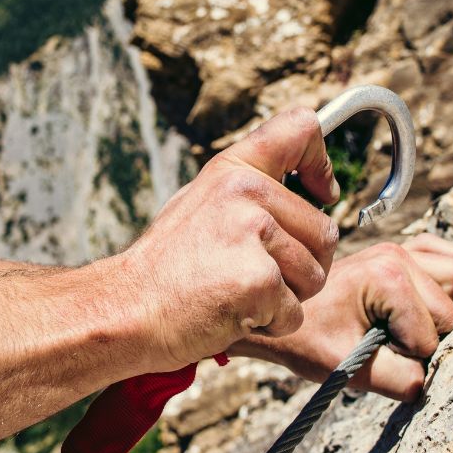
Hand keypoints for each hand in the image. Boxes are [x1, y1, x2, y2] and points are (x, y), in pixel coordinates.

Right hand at [112, 108, 340, 371]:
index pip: (301, 128)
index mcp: (234, 169)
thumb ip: (250, 191)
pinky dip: (271, 324)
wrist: (127, 309)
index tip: (323, 192)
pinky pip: (295, 313)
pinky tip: (231, 314)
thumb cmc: (167, 266)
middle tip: (252, 275)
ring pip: (316, 275)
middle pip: (325, 232)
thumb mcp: (201, 204)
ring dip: (288, 298)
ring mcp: (254, 234)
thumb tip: (309, 188)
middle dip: (303, 265)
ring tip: (236, 293)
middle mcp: (247, 192)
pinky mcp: (260, 280)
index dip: (321, 163)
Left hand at [230, 234, 452, 400]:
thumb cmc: (311, 340)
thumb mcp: (352, 369)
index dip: (407, 355)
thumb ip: (401, 379)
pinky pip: (448, 257)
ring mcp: (400, 248)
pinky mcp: (401, 250)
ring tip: (400, 320)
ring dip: (438, 306)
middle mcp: (397, 255)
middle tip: (386, 339)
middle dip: (425, 334)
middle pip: (451, 309)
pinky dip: (443, 279)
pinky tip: (418, 299)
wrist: (287, 315)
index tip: (372, 350)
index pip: (431, 335)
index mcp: (387, 278)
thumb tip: (435, 379)